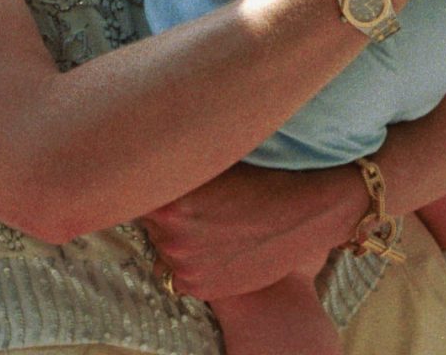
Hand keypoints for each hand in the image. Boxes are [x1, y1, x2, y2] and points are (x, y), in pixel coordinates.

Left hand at [141, 162, 364, 299]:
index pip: (135, 192)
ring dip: (179, 237)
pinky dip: (194, 260)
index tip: (164, 176)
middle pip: (148, 221)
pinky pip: (179, 271)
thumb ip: (182, 166)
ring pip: (164, 246)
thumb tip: (155, 158)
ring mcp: (183, 265)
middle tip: (199, 200)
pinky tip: (220, 243)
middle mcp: (170, 236)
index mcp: (170, 200)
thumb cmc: (268, 176)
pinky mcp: (199, 287)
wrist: (310, 213)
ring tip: (215, 222)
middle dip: (165, 211)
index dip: (149, 183)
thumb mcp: (218, 162)